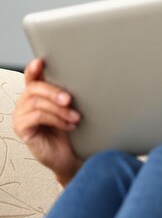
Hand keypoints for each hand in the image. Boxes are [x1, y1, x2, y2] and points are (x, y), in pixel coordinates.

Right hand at [12, 59, 82, 184]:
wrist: (70, 155)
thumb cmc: (70, 130)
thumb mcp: (71, 108)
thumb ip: (69, 95)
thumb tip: (84, 79)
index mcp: (37, 94)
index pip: (32, 77)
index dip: (34, 68)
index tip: (41, 61)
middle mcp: (26, 102)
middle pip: (35, 88)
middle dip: (54, 91)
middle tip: (69, 99)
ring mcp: (21, 115)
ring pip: (37, 103)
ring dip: (59, 109)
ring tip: (75, 117)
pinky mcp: (22, 129)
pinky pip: (36, 117)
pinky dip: (55, 119)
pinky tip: (68, 125)